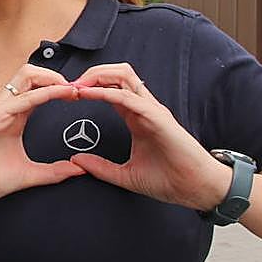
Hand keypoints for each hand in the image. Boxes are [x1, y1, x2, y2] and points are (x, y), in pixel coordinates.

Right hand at [0, 65, 85, 214]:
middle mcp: (6, 107)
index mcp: (15, 116)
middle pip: (32, 74)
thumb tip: (79, 169)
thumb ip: (54, 171)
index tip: (79, 97)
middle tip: (77, 89)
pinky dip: (42, 94)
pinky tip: (57, 95)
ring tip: (70, 88)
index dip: (60, 88)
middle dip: (56, 76)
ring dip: (51, 78)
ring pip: (26, 76)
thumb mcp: (29, 174)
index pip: (38, 89)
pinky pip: (21, 98)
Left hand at [68, 63, 229, 210]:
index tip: (67, 95)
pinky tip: (89, 94)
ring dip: (98, 76)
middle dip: (91, 73)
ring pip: (124, 76)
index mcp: (136, 117)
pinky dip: (107, 91)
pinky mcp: (158, 117)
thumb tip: (75, 161)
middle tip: (68, 85)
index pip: (111, 89)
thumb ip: (100, 167)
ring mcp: (151, 109)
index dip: (88, 87)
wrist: (195, 188)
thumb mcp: (125, 175)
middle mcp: (143, 108)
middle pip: (116, 74)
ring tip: (77, 85)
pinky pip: (129, 96)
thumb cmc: (168, 179)